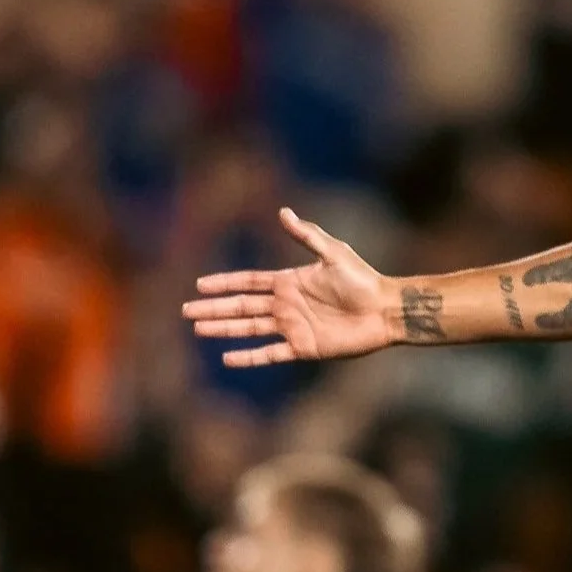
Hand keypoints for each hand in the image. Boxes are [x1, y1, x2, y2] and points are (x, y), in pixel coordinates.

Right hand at [183, 209, 394, 366]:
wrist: (386, 310)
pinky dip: (249, 357)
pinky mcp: (304, 348)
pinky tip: (228, 359)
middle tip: (186, 312)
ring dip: (224, 330)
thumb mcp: (333, 253)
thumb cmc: (364, 280)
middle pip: (242, 307)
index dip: (225, 283)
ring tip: (199, 330)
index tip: (200, 285)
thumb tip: (283, 212)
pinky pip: (271, 354)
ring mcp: (293, 328)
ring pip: (250, 329)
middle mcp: (286, 305)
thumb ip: (306, 236)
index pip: (248, 282)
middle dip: (214, 309)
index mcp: (289, 282)